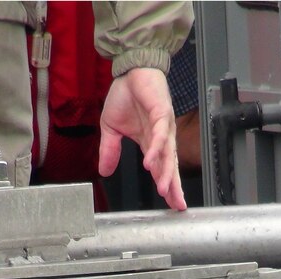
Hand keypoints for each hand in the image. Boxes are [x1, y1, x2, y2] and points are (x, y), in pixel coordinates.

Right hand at [98, 67, 186, 210]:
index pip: (162, 169)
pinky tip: (151, 163)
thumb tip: (104, 172)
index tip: (172, 204)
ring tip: (164, 190)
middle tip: (177, 205)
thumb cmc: (126, 95)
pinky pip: (159, 135)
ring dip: (166, 173)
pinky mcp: (161, 112)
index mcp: (150, 142)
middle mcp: (161, 137)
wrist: (130, 70)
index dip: (168, 186)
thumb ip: (109, 150)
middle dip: (174, 187)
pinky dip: (156, 150)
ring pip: (168, 154)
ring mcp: (163, 126)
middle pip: (170, 166)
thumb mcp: (111, 129)